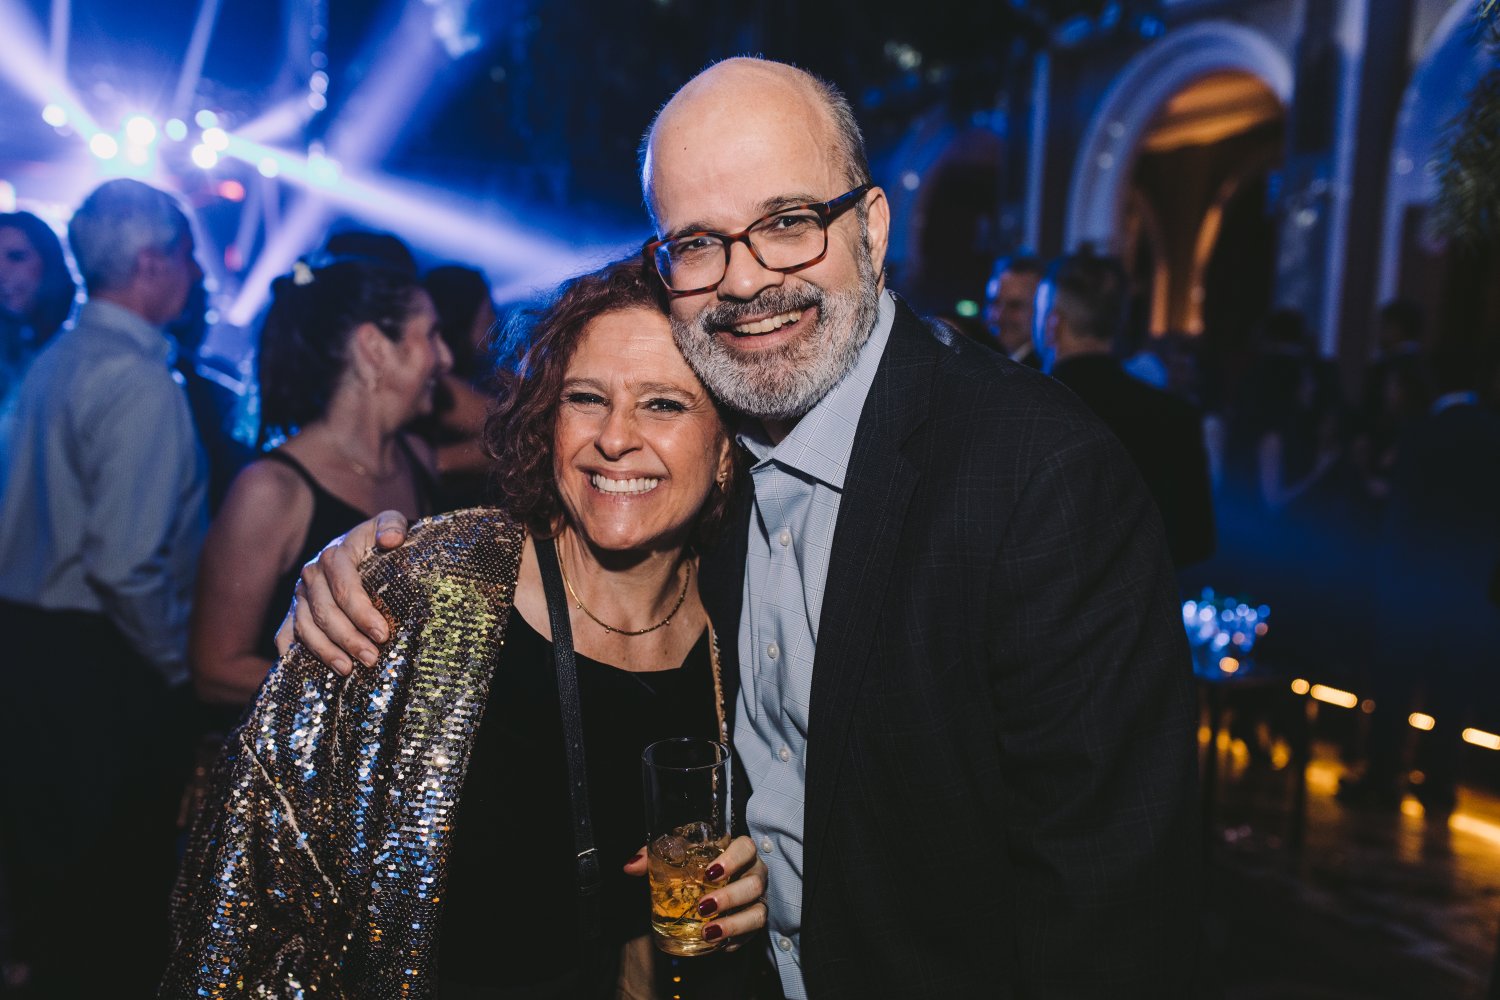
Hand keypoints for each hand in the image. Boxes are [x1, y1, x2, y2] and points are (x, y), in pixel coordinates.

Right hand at [273, 511, 409, 673]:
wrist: (358, 545)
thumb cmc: (378, 539)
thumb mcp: (388, 524)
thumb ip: (392, 526)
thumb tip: (390, 540)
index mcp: (334, 554)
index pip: (345, 588)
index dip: (362, 612)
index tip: (382, 633)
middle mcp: (312, 574)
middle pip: (325, 612)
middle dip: (348, 638)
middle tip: (371, 658)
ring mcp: (300, 594)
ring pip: (306, 627)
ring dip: (326, 651)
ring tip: (348, 670)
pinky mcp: (295, 610)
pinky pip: (286, 633)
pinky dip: (293, 653)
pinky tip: (310, 673)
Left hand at [624, 835, 767, 947]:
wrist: (707, 889)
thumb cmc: (695, 868)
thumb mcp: (677, 859)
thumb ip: (654, 858)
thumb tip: (631, 866)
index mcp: (737, 852)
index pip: (746, 847)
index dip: (732, 859)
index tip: (710, 873)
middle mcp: (753, 874)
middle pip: (754, 883)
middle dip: (730, 896)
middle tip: (702, 906)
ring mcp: (757, 900)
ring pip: (758, 912)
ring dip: (734, 923)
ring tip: (708, 932)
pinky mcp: (754, 923)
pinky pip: (752, 934)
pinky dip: (734, 940)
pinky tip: (715, 944)